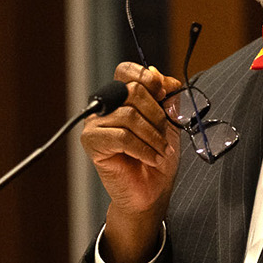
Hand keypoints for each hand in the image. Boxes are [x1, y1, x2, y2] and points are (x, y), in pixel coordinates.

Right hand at [81, 62, 184, 262]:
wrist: (152, 192)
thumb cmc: (158, 157)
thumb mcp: (170, 122)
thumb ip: (166, 97)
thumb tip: (158, 74)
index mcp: (122, 97)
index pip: (127, 70)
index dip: (148, 78)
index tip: (164, 93)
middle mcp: (105, 106)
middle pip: (132, 91)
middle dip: (157, 115)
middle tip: (164, 135)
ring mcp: (95, 124)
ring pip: (128, 116)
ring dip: (152, 136)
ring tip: (160, 151)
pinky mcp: (92, 142)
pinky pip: (121, 137)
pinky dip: (142, 149)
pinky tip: (150, 159)